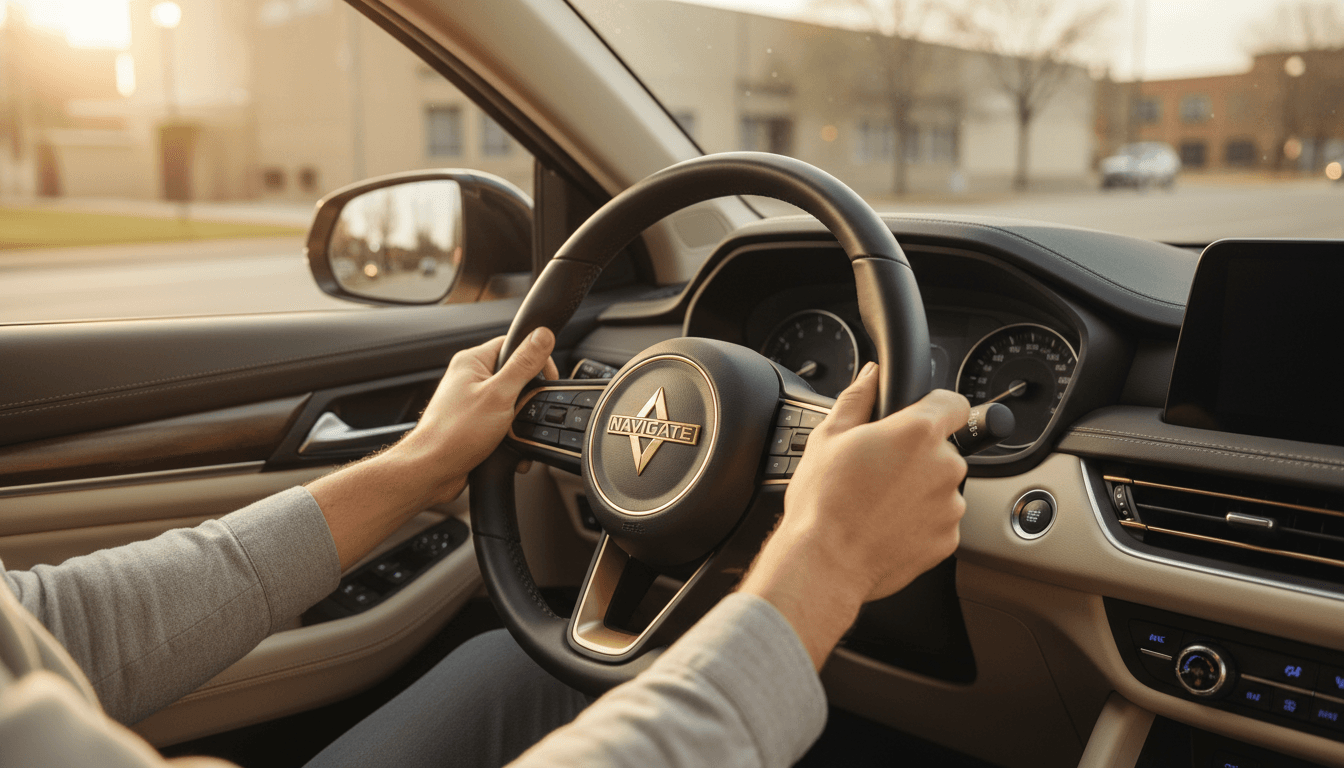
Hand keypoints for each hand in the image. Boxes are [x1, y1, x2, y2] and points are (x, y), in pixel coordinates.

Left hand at [395, 328, 559, 505]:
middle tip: (524, 412)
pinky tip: (508, 446)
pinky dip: (510, 435)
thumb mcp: (499, 395)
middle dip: (526, 398)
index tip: (547, 378)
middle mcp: (470, 378)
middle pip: (515, 376)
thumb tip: (543, 335)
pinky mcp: (474, 423)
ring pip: (511, 403)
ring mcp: (471, 401)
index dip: (536, 358)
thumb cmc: (455, 434)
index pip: (514, 344)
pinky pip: (502, 422)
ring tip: (511, 434)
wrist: (433, 471)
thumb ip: (523, 364)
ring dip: (519, 422)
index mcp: (472, 361)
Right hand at [739, 362, 969, 666]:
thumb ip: (858, 398)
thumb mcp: (828, 436)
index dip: (937, 407)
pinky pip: (938, 521)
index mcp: (918, 432)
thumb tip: (872, 375)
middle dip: (917, 456)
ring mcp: (950, 506)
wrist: (825, 562)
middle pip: (943, 449)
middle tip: (878, 471)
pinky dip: (919, 522)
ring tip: (877, 503)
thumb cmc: (823, 501)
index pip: (954, 404)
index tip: (921, 418)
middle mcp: (944, 466)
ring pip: (940, 487)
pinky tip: (885, 526)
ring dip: (919, 490)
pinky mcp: (947, 539)